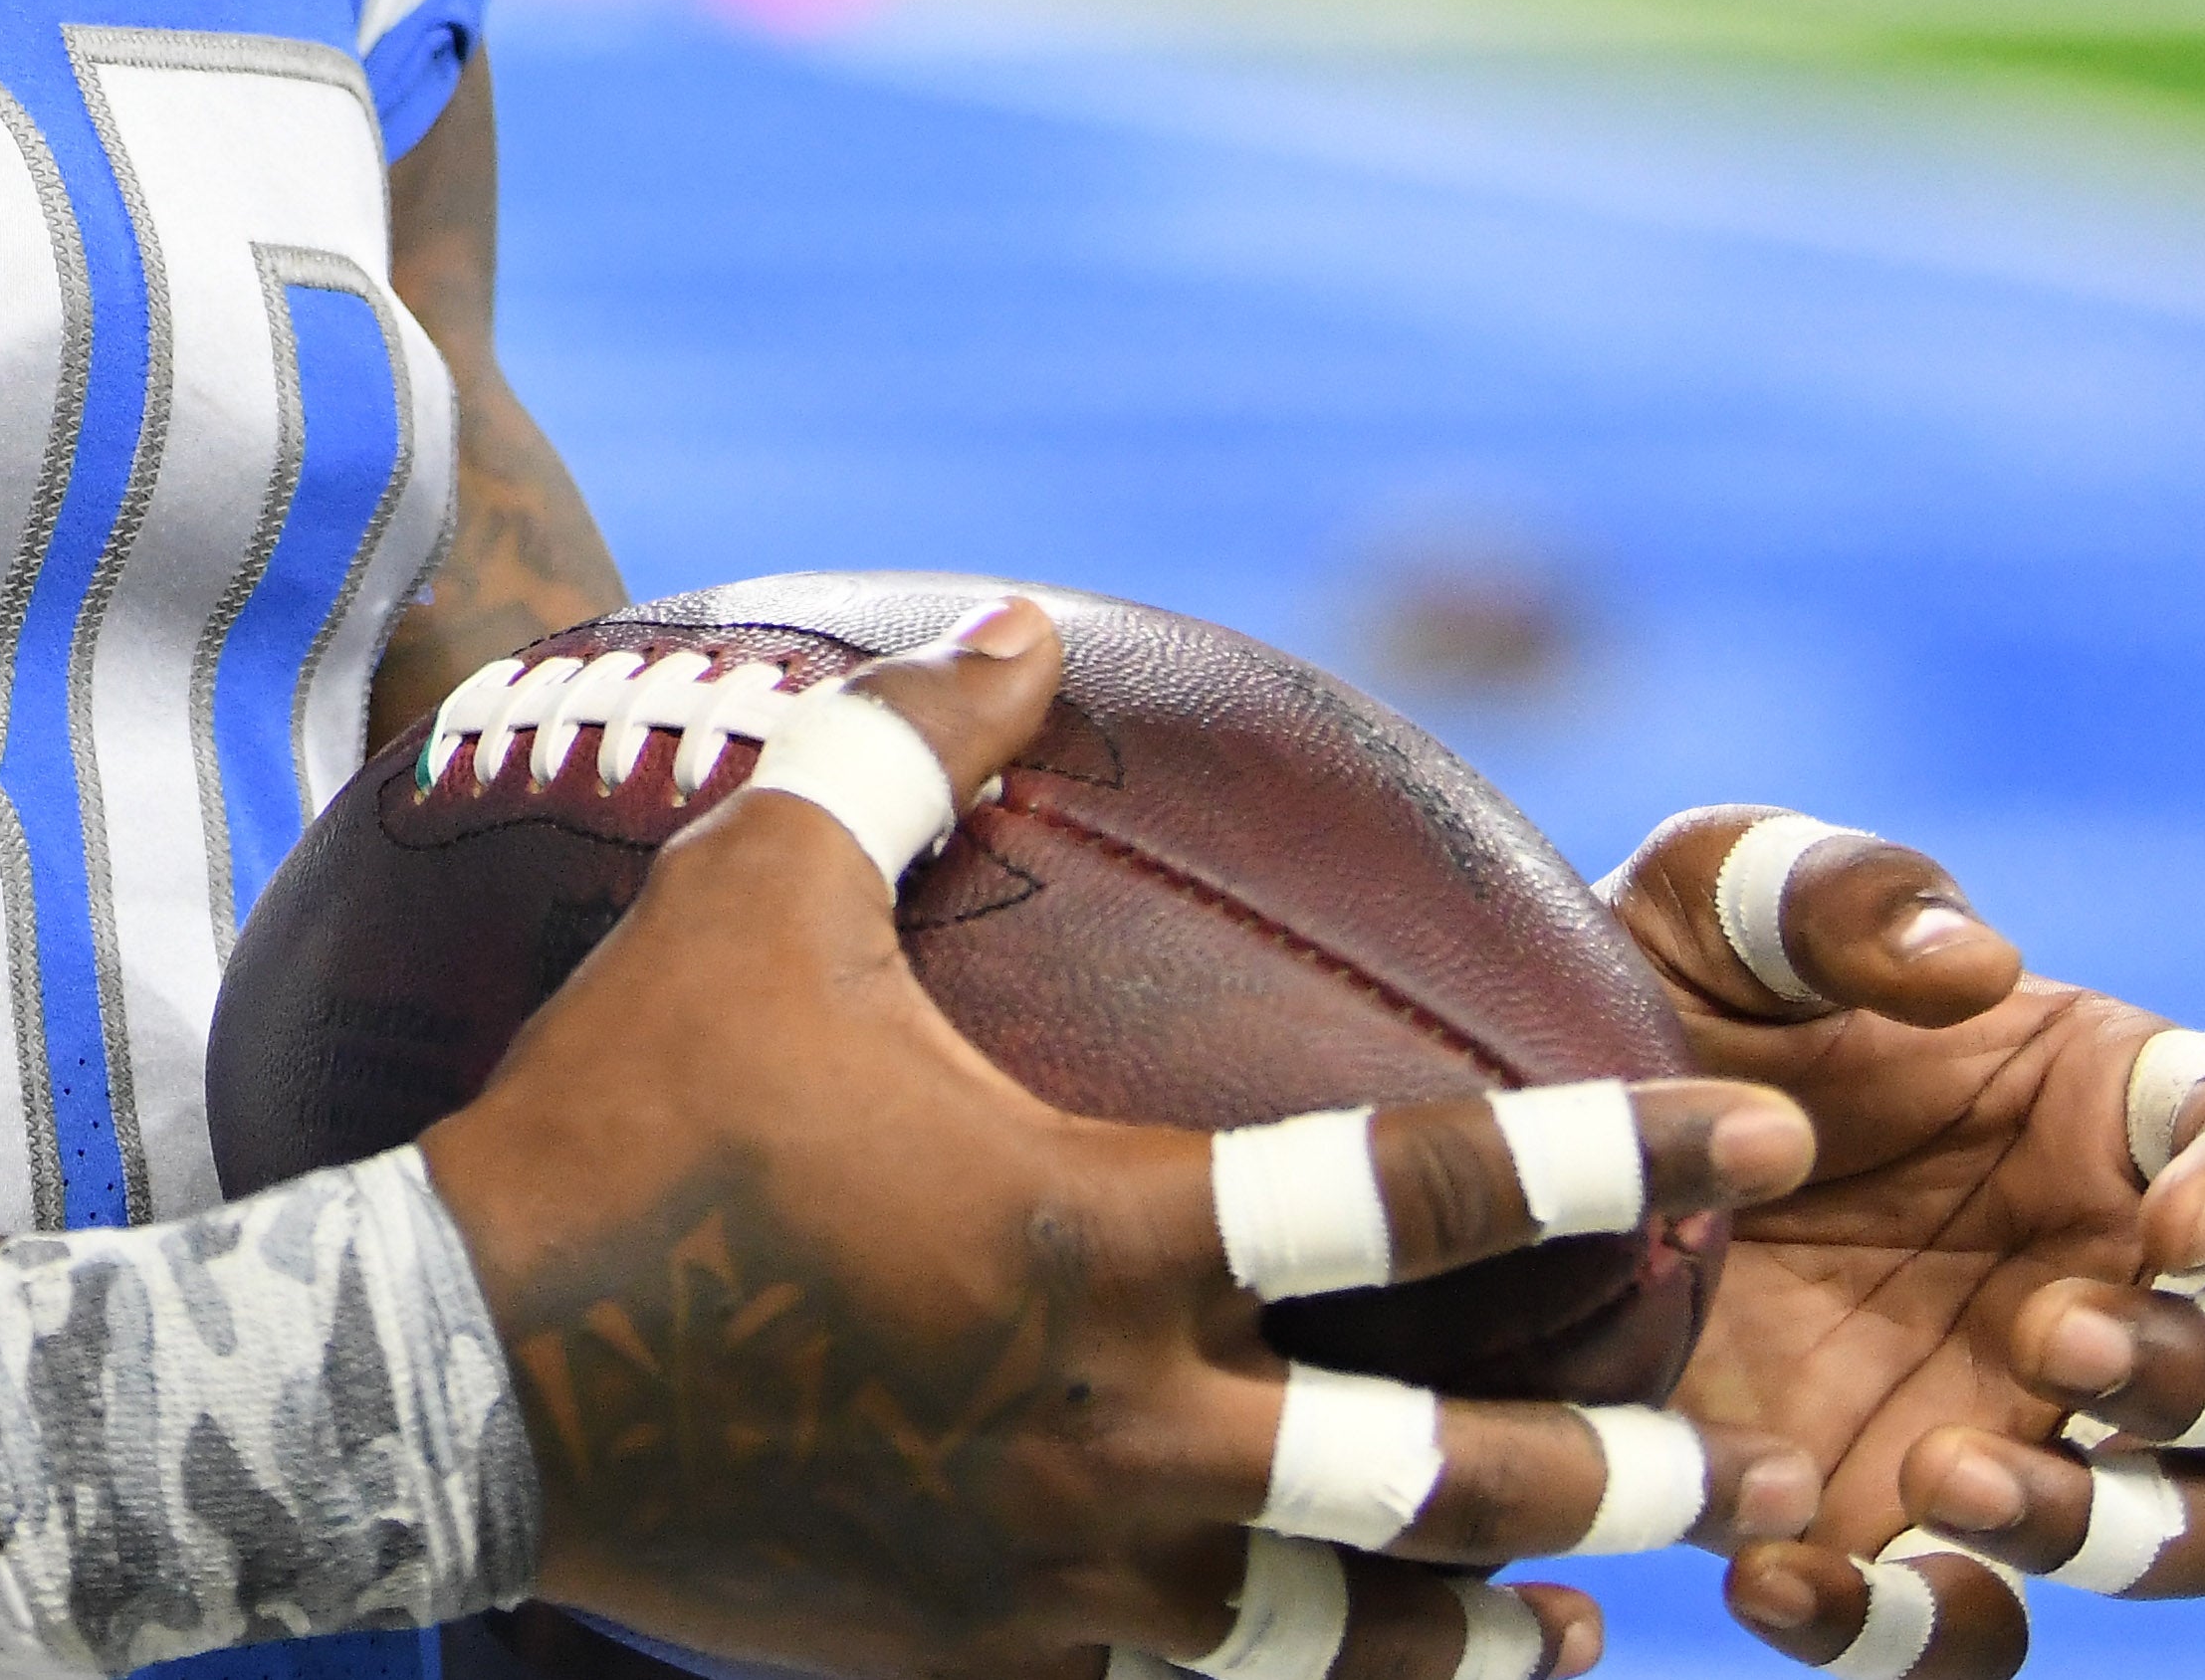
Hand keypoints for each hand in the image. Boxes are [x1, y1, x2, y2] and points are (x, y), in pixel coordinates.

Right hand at [420, 605, 1829, 1679]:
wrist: (455, 1381)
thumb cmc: (623, 1115)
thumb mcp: (756, 889)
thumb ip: (910, 749)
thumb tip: (1025, 628)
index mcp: (1094, 1232)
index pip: (1412, 1193)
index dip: (1603, 1156)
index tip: (1749, 1137)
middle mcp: (1115, 1430)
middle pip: (1437, 1481)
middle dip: (1607, 1473)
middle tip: (1726, 1458)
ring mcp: (1058, 1578)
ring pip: (1346, 1648)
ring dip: (1482, 1636)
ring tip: (1580, 1625)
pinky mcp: (988, 1669)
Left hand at [1603, 810, 2204, 1675]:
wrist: (1525, 1150)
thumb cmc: (1656, 995)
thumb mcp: (1713, 905)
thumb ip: (1843, 893)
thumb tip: (1979, 967)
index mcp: (2107, 1114)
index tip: (2180, 1219)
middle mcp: (2108, 1279)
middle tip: (2057, 1334)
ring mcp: (2024, 1418)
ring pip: (2186, 1531)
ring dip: (2108, 1528)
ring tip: (1953, 1475)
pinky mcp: (1895, 1529)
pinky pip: (1963, 1630)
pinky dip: (1902, 1631)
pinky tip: (1773, 1580)